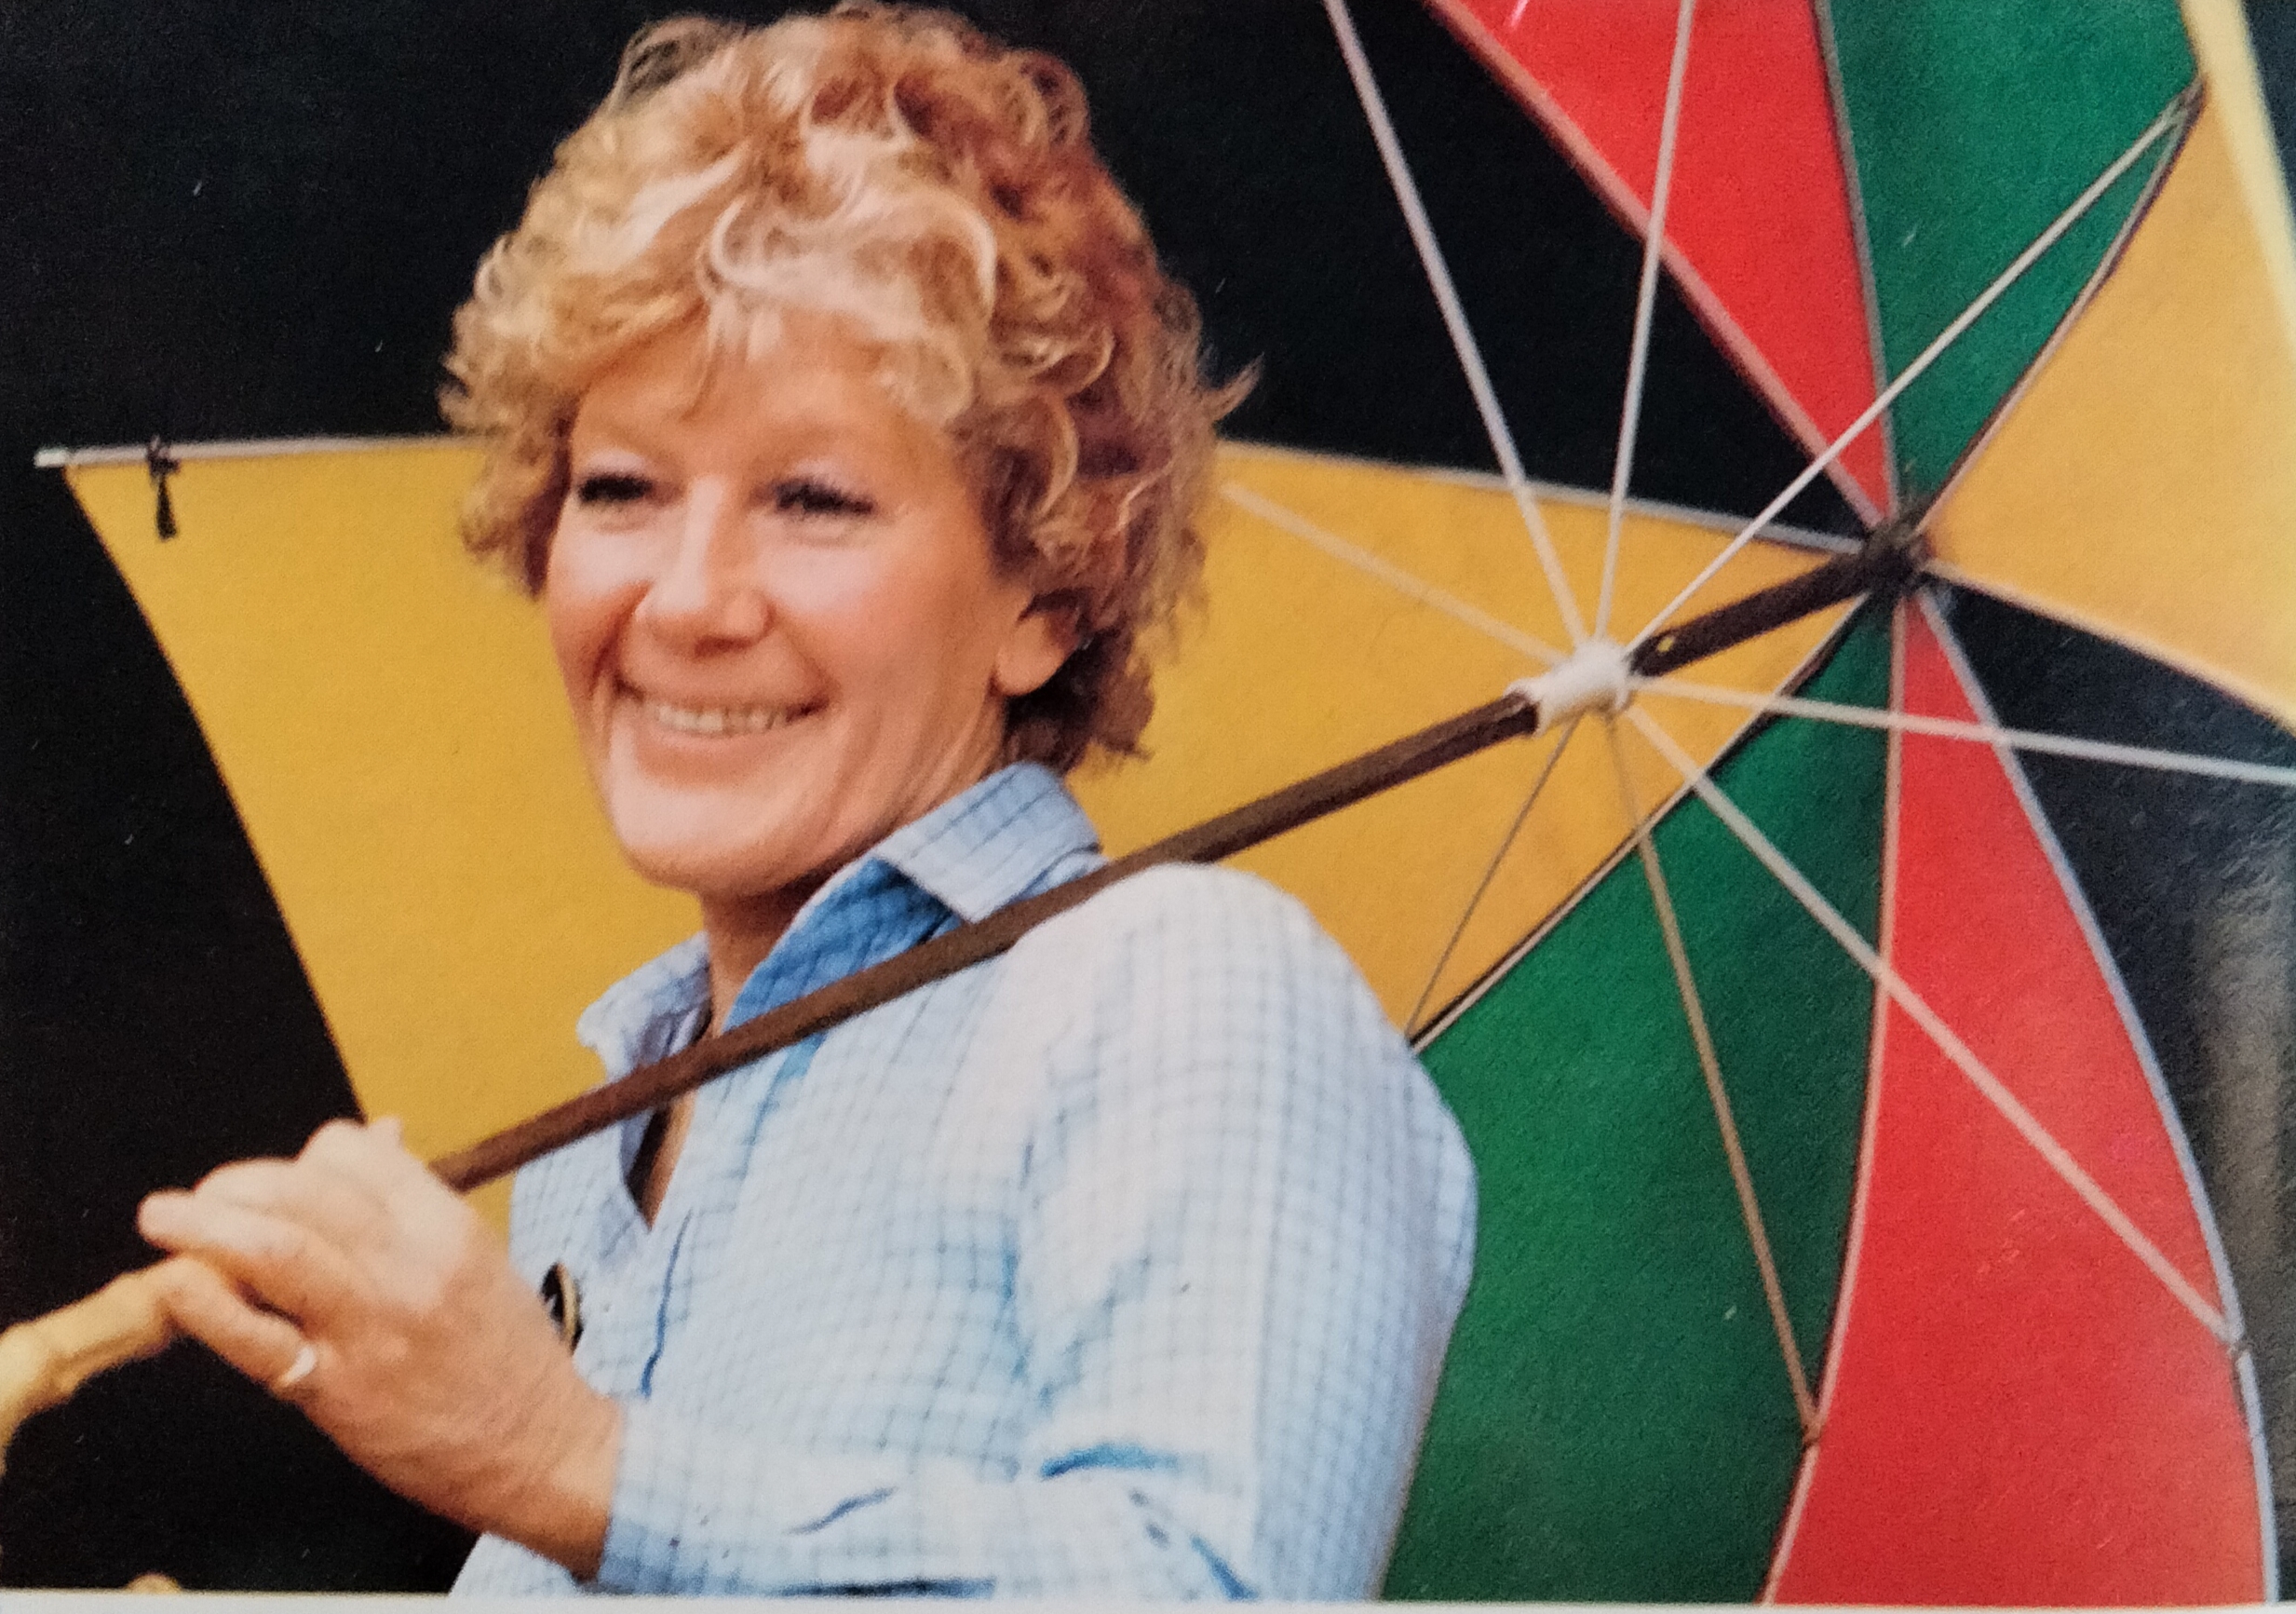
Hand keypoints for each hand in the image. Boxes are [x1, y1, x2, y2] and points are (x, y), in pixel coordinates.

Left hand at [136, 1118, 618, 1576]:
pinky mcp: (338, 1390)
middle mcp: (410, 1265)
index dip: (301, 1160)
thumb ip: (417, 1204)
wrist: (540, 1446)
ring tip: (164, 1219)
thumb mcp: (478, 1258)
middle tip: (203, 1200)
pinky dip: (207, 1305)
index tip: (277, 1184)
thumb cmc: (507, 1354)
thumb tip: (376, 1137)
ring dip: (206, 1225)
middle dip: (239, 1185)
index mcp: (446, 1225)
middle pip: (306, 1192)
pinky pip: (259, 1339)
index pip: (353, 1154)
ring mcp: (372, 1327)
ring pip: (278, 1251)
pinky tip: (177, 1284)